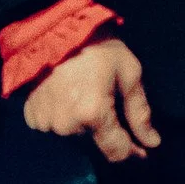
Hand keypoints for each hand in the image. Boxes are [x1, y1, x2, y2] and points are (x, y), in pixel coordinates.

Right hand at [24, 38, 157, 162]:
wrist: (54, 30)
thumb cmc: (96, 47)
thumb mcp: (128, 71)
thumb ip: (139, 111)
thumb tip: (152, 142)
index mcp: (93, 114)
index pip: (116, 152)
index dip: (131, 152)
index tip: (141, 149)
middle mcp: (67, 126)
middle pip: (95, 143)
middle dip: (105, 130)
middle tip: (107, 102)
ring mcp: (46, 123)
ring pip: (74, 136)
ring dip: (83, 125)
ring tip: (86, 97)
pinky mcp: (32, 117)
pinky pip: (54, 127)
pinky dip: (63, 118)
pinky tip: (67, 97)